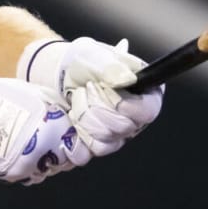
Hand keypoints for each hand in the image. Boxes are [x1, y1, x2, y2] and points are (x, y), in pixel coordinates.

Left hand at [21, 37, 163, 159]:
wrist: (59, 74)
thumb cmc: (84, 62)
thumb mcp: (95, 55)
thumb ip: (111, 67)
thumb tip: (127, 80)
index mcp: (145, 93)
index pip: (148, 111)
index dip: (129, 107)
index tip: (110, 93)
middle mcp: (135, 118)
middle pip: (123, 128)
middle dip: (96, 106)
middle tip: (87, 87)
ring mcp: (117, 135)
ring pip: (105, 142)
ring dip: (84, 117)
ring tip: (78, 97)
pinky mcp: (96, 145)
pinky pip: (87, 153)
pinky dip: (75, 134)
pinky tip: (71, 117)